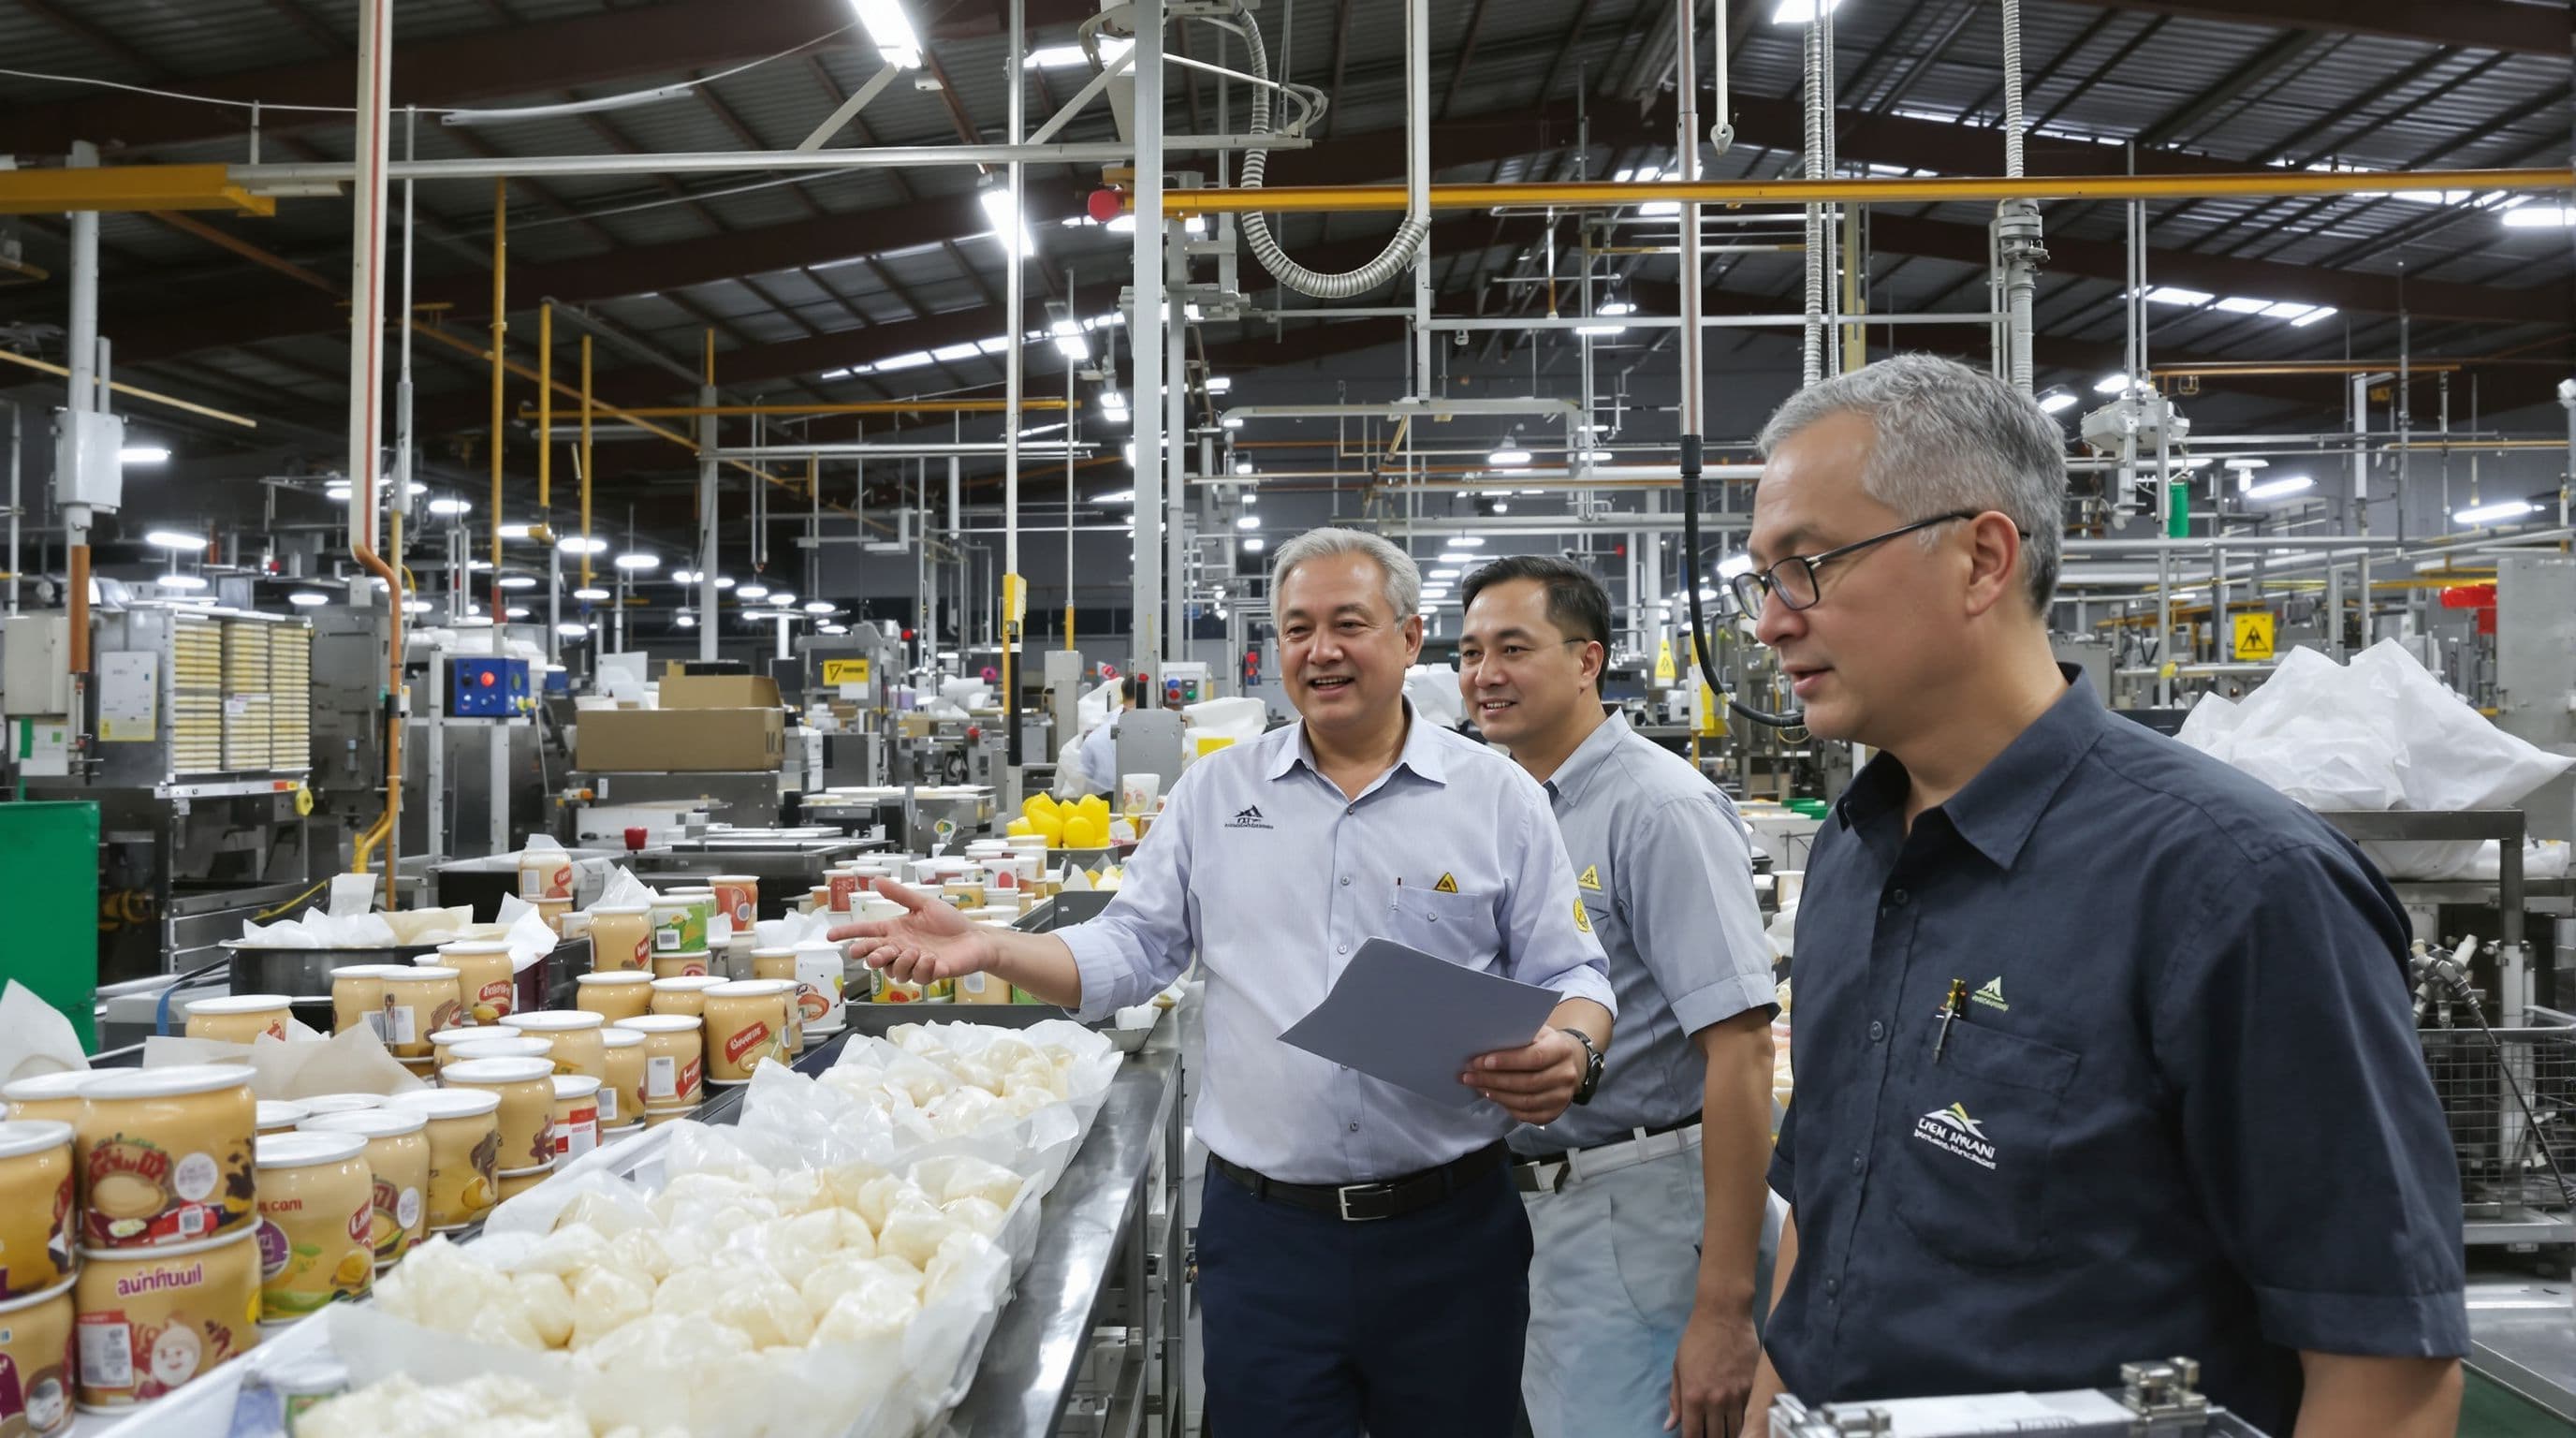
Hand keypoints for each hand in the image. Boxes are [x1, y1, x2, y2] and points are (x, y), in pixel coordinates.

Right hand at [823, 879, 992, 986]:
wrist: (975, 938)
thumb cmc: (950, 922)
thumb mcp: (923, 904)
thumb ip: (900, 894)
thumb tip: (876, 880)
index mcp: (896, 931)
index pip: (866, 932)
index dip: (848, 934)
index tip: (831, 935)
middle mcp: (901, 948)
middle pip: (875, 956)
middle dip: (870, 955)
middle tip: (873, 952)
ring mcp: (914, 963)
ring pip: (893, 971)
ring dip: (900, 962)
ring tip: (914, 950)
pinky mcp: (929, 974)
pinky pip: (917, 977)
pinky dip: (922, 967)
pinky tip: (931, 958)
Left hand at [1462, 1026, 1584, 1123]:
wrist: (1571, 1062)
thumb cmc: (1545, 1044)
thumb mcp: (1537, 1033)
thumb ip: (1517, 1037)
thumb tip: (1484, 1041)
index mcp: (1561, 1049)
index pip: (1534, 1057)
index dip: (1507, 1061)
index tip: (1481, 1062)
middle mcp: (1566, 1074)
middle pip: (1527, 1083)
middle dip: (1494, 1080)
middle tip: (1469, 1075)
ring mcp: (1562, 1096)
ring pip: (1526, 1102)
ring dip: (1497, 1095)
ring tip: (1477, 1086)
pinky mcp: (1555, 1112)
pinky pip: (1528, 1115)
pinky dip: (1507, 1108)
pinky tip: (1493, 1097)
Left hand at [1668, 1307, 1757, 1437]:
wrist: (1724, 1316)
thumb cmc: (1696, 1339)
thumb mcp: (1678, 1368)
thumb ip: (1675, 1400)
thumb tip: (1669, 1427)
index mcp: (1693, 1396)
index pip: (1693, 1434)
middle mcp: (1715, 1400)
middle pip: (1716, 1436)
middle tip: (1711, 1435)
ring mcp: (1737, 1395)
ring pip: (1736, 1430)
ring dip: (1730, 1434)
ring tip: (1726, 1433)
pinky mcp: (1753, 1388)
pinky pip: (1750, 1414)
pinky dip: (1745, 1422)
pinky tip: (1743, 1424)